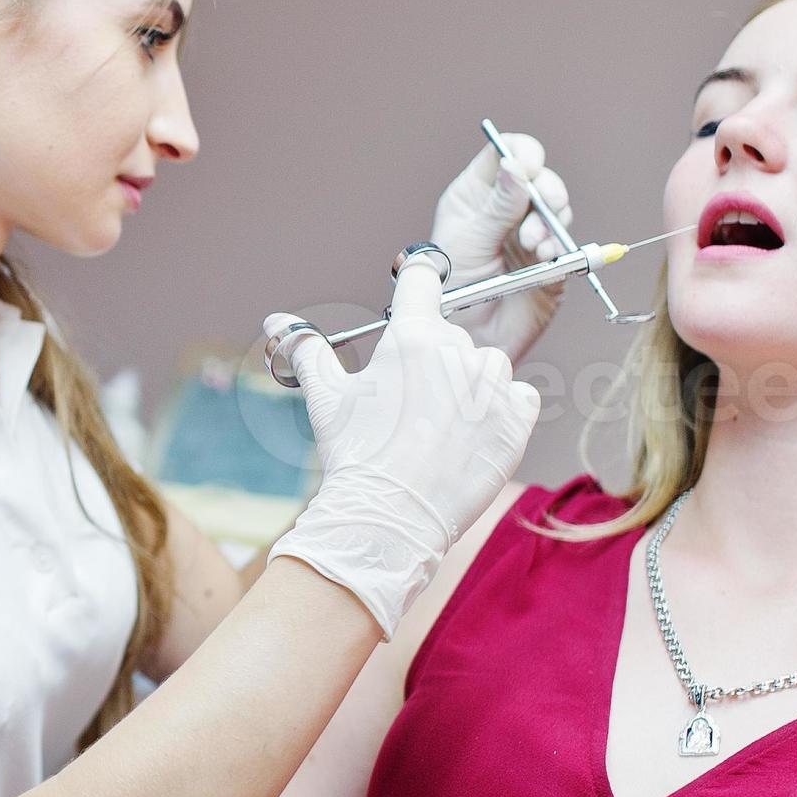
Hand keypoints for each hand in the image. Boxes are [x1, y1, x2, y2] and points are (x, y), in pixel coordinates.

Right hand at [263, 252, 538, 637]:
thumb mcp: (327, 399)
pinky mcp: (517, 419)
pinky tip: (475, 434)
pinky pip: (521, 397)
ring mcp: (491, 385)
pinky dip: (504, 410)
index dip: (417, 279)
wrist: (391, 517)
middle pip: (452, 335)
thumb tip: (275, 322)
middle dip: (434, 361)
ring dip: (472, 384)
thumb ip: (307, 351)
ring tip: (444, 424)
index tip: (416, 287)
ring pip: (489, 365)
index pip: (422, 278)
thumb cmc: (357, 456)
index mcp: (411, 336)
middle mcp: (457, 351)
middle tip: (412, 406)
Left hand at [429, 130, 573, 360]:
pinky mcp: (552, 262)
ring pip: (558, 209)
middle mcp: (507, 210)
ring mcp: (531, 235)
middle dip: (546, 191)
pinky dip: (560, 246)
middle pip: (540, 179)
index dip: (522, 153)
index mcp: (478, 195)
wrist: (465, 337)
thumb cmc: (451, 288)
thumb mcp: (467, 240)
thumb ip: (496, 206)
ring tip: (533, 245)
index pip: (505, 154)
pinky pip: (567, 244)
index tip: (528, 166)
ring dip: (550, 222)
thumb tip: (516, 166)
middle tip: (542, 207)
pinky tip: (545, 257)